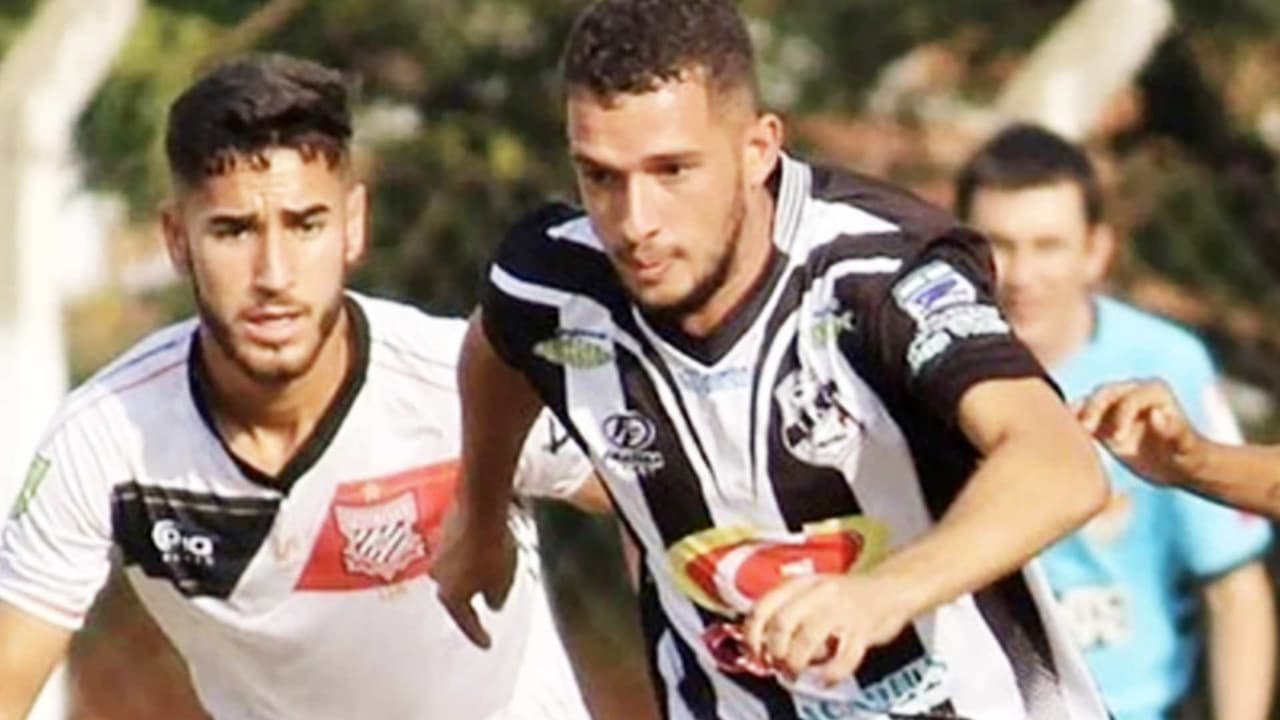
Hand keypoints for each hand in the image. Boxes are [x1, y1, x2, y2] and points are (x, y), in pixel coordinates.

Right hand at [430, 506, 516, 648]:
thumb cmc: (490, 550)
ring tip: (488, 574)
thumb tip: (491, 602)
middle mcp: (437, 578)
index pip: (466, 623)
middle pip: (456, 597)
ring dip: (470, 576)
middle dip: (471, 601)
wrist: (479, 508)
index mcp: (449, 597)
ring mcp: (437, 555)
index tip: (487, 644)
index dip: (478, 635)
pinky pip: (457, 553)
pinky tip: (483, 552)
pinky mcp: (443, 533)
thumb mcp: (502, 583)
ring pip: (455, 573)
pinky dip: (469, 557)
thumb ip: (496, 599)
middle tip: (485, 605)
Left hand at [742, 574, 911, 685]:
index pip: (764, 606)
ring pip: (808, 638)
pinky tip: (826, 679)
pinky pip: (844, 656)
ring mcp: (843, 608)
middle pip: (782, 623)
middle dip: (775, 651)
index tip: (754, 652)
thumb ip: (786, 612)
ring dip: (796, 662)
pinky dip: (831, 673)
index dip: (752, 634)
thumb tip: (759, 643)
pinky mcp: (864, 627)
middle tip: (777, 666)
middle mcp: (819, 591)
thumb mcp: (811, 593)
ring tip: (796, 673)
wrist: (890, 588)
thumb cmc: (846, 597)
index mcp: (801, 583)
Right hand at [1076, 380, 1207, 487]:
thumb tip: (1156, 414)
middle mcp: (1132, 392)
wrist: (1179, 467)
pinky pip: (1081, 416)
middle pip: (1105, 393)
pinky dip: (1070, 423)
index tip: (1119, 440)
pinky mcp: (1102, 420)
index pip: (1130, 397)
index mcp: (1155, 391)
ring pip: (1089, 401)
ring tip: (1068, 431)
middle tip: (1086, 430)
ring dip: (1077, 414)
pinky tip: (1061, 436)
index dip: (1122, 415)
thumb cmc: (1188, 457)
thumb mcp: (1186, 448)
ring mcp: (1115, 405)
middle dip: (1093, 409)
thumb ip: (1175, 431)